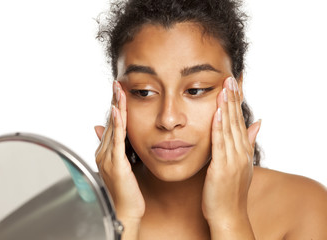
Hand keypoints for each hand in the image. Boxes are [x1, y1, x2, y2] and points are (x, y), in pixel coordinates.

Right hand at [95, 81, 144, 222]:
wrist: (125, 210)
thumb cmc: (125, 191)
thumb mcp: (120, 165)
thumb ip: (113, 147)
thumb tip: (102, 130)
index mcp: (105, 153)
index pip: (110, 125)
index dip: (114, 107)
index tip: (117, 92)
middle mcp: (103, 153)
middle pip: (110, 122)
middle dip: (114, 102)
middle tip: (117, 84)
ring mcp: (108, 158)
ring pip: (113, 127)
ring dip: (116, 108)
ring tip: (118, 91)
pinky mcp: (116, 163)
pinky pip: (116, 140)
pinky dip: (116, 124)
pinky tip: (116, 111)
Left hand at [202, 77, 260, 236]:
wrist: (228, 215)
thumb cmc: (230, 191)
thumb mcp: (241, 164)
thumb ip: (248, 142)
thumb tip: (258, 122)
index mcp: (243, 150)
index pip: (240, 120)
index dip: (237, 101)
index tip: (235, 83)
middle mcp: (240, 152)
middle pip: (236, 120)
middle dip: (233, 98)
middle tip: (230, 78)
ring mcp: (232, 160)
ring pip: (229, 128)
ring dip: (226, 107)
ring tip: (225, 87)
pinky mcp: (221, 168)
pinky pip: (219, 144)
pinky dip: (218, 127)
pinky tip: (217, 112)